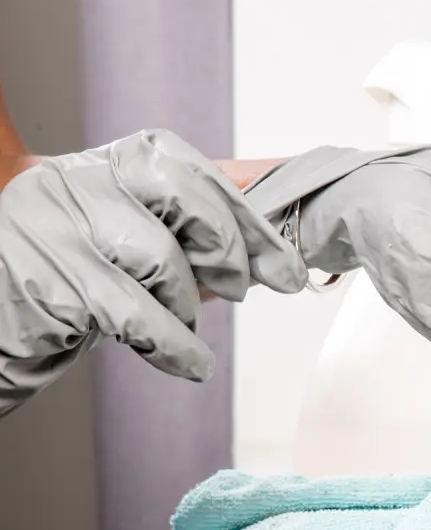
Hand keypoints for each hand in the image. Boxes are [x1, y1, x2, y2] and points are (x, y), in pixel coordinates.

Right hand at [0, 129, 306, 415]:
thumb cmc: (66, 286)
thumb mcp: (126, 246)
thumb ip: (185, 238)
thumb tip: (266, 251)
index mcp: (102, 165)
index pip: (192, 172)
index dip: (247, 220)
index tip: (284, 264)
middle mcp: (75, 184)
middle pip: (185, 198)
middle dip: (230, 249)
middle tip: (241, 290)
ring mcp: (57, 230)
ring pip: (162, 259)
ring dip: (188, 306)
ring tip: (183, 330)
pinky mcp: (46, 283)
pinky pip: (137, 316)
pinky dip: (177, 347)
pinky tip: (192, 364)